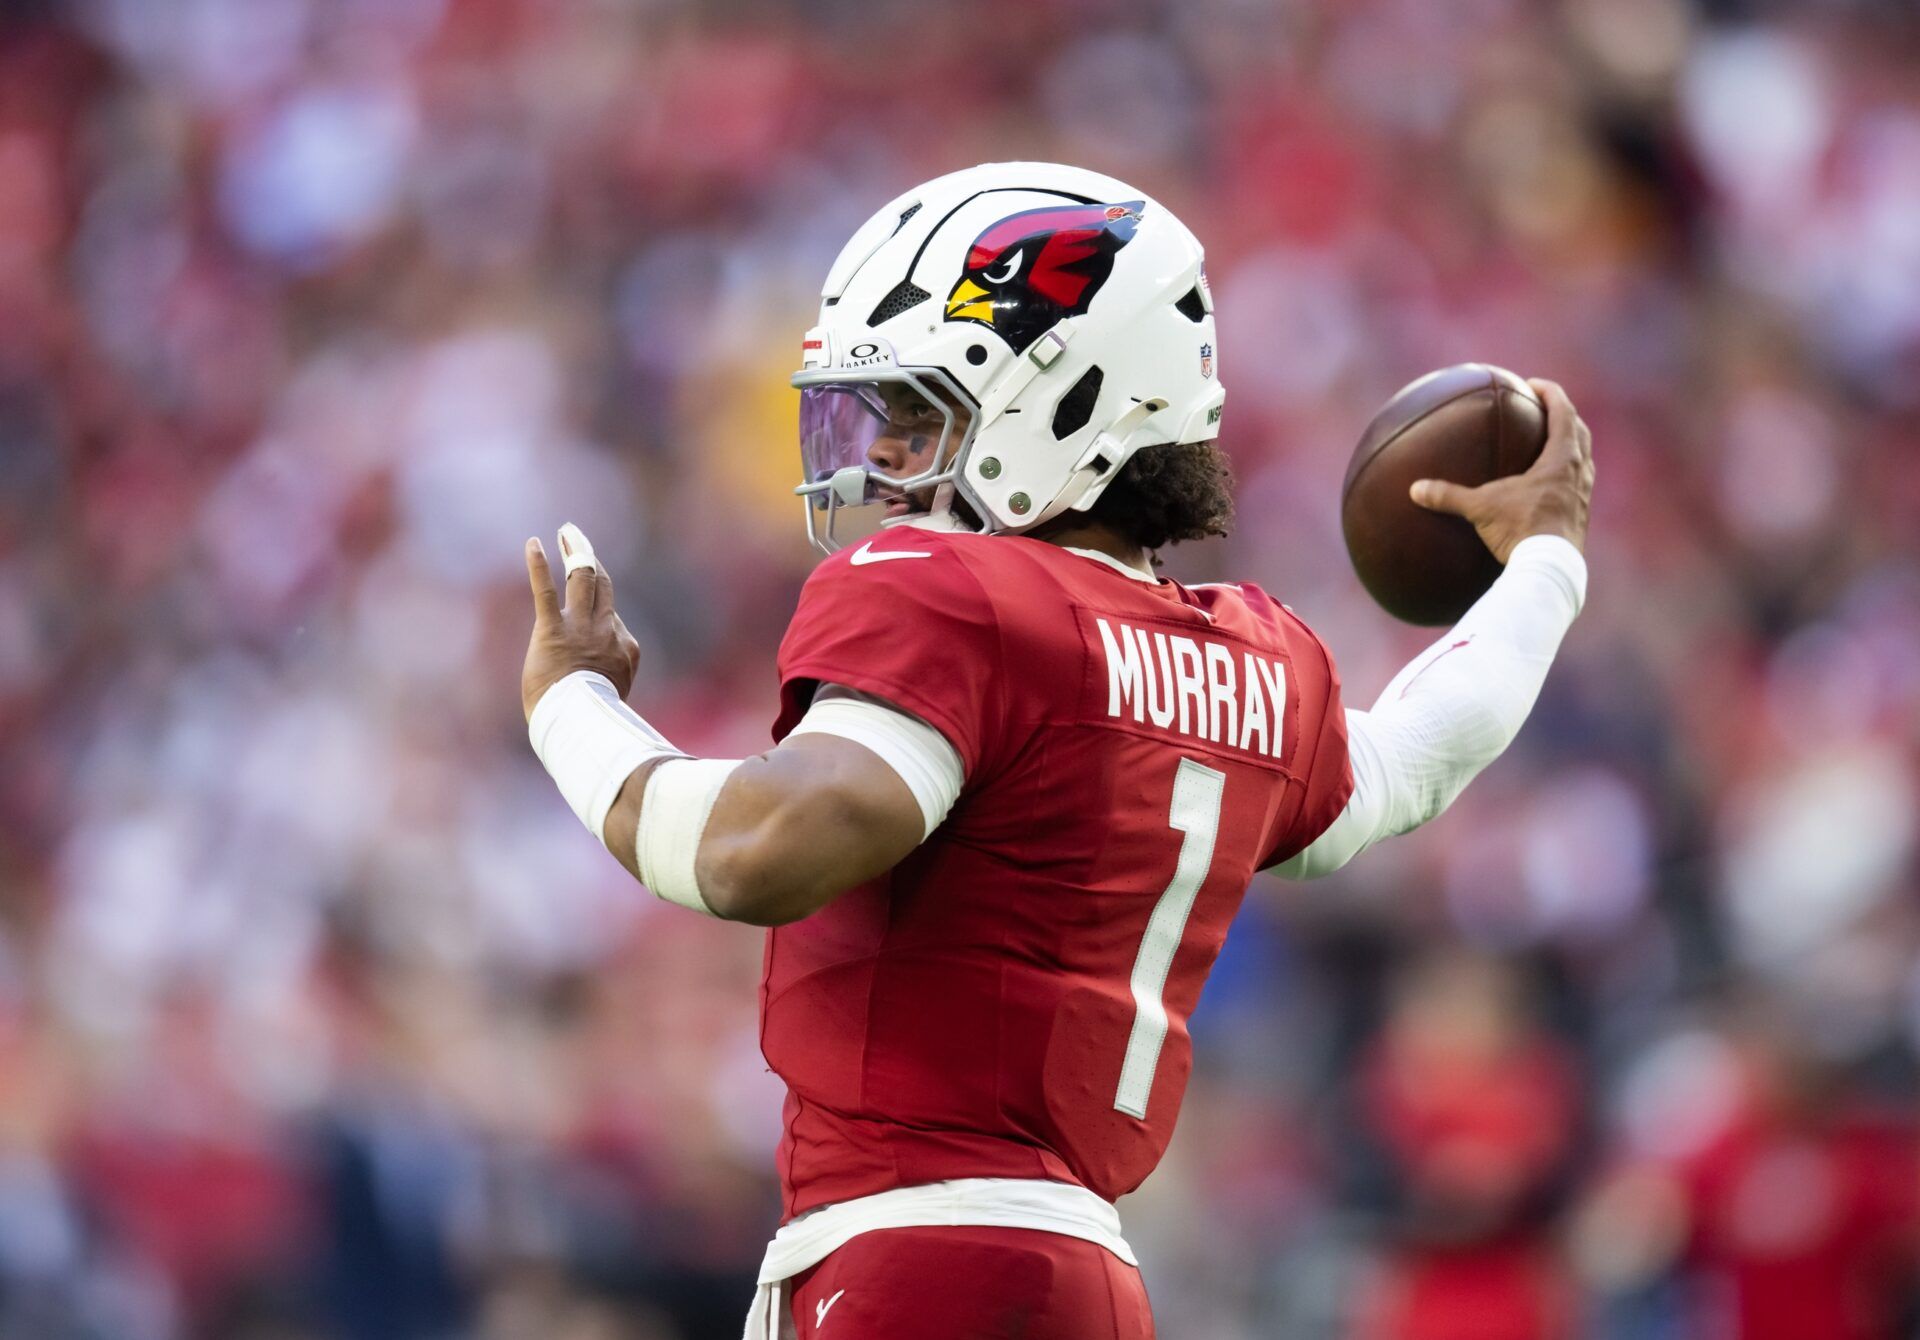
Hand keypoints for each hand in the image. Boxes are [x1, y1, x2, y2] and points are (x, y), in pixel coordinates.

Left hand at [522, 523, 641, 720]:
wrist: (580, 724)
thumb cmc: (591, 720)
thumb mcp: (611, 697)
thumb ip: (608, 678)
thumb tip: (598, 682)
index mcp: (624, 648)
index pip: (613, 617)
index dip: (597, 612)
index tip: (584, 612)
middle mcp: (607, 630)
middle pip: (603, 586)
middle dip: (591, 559)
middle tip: (579, 540)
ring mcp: (581, 628)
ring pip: (583, 579)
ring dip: (576, 552)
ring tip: (568, 532)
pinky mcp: (553, 630)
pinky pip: (546, 590)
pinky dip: (538, 564)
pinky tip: (533, 543)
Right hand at [1409, 378, 1593, 562]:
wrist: (1550, 568)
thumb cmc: (1520, 531)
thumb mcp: (1481, 509)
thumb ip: (1449, 496)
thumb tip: (1415, 489)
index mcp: (1562, 459)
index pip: (1563, 412)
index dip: (1550, 393)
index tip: (1533, 385)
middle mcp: (1579, 473)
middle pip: (1580, 432)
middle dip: (1564, 416)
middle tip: (1546, 409)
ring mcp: (1583, 496)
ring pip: (1584, 459)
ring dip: (1570, 446)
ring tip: (1551, 444)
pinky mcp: (1580, 518)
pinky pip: (1577, 486)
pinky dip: (1565, 477)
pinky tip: (1547, 488)